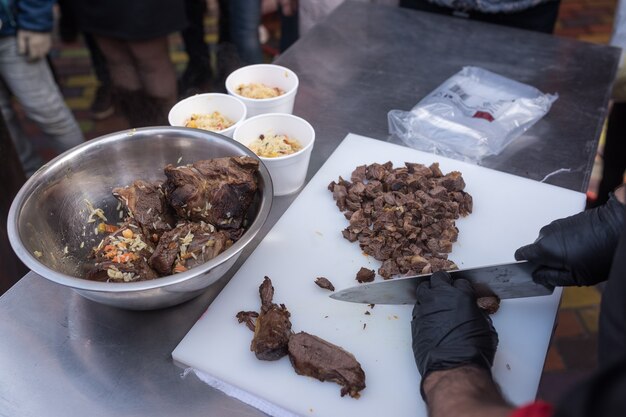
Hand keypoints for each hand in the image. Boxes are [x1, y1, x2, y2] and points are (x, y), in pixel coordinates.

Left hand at [17, 30, 51, 60]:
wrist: (37, 20)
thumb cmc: (27, 27)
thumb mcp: (21, 35)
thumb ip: (21, 45)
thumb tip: (21, 54)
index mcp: (34, 45)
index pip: (33, 56)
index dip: (30, 60)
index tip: (27, 61)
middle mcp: (41, 46)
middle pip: (39, 56)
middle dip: (35, 59)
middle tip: (31, 60)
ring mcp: (46, 44)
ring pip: (44, 54)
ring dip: (40, 56)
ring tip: (36, 56)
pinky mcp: (49, 41)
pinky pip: (48, 50)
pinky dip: (44, 52)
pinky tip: (41, 51)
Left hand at [412, 271, 497, 397]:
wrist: (452, 366)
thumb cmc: (473, 350)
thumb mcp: (485, 327)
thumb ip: (476, 313)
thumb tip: (473, 312)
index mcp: (461, 296)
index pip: (460, 282)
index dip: (462, 287)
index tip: (462, 292)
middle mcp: (440, 297)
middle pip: (438, 278)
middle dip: (442, 282)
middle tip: (446, 289)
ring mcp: (425, 307)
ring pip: (423, 290)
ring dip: (429, 292)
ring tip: (434, 301)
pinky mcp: (415, 320)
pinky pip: (417, 308)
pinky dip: (423, 309)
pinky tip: (429, 317)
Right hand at [515, 193, 624, 286]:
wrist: (618, 227)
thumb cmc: (602, 251)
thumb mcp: (576, 276)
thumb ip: (550, 278)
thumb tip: (538, 277)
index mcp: (544, 248)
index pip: (521, 254)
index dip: (526, 264)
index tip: (532, 270)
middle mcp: (546, 234)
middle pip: (536, 250)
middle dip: (545, 259)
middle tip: (562, 268)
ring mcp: (556, 225)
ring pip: (548, 242)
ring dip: (556, 250)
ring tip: (575, 257)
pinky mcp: (566, 220)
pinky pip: (558, 235)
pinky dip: (565, 242)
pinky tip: (580, 248)